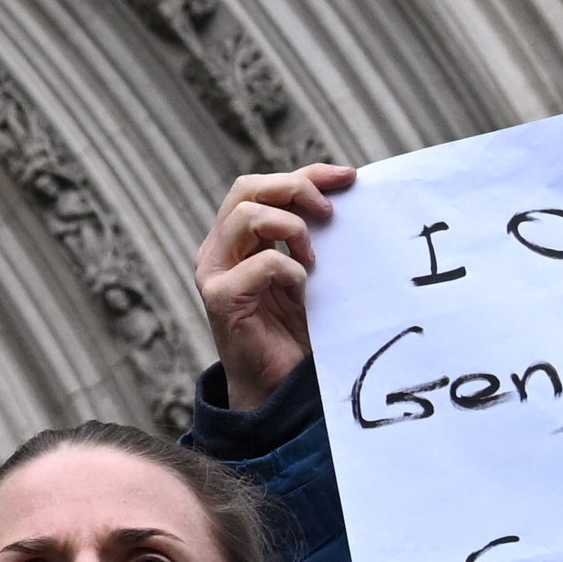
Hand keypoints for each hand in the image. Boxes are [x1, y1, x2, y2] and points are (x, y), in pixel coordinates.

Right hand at [194, 163, 357, 408]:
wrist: (279, 387)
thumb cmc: (295, 330)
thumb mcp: (306, 270)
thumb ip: (309, 236)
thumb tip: (344, 194)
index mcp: (235, 239)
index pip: (262, 186)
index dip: (305, 174)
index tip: (349, 178)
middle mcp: (218, 249)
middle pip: (247, 189)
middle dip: (295, 189)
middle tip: (330, 212)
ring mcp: (213, 272)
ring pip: (247, 215)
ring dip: (291, 228)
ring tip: (313, 258)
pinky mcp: (220, 298)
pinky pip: (262, 263)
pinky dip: (291, 270)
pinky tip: (303, 290)